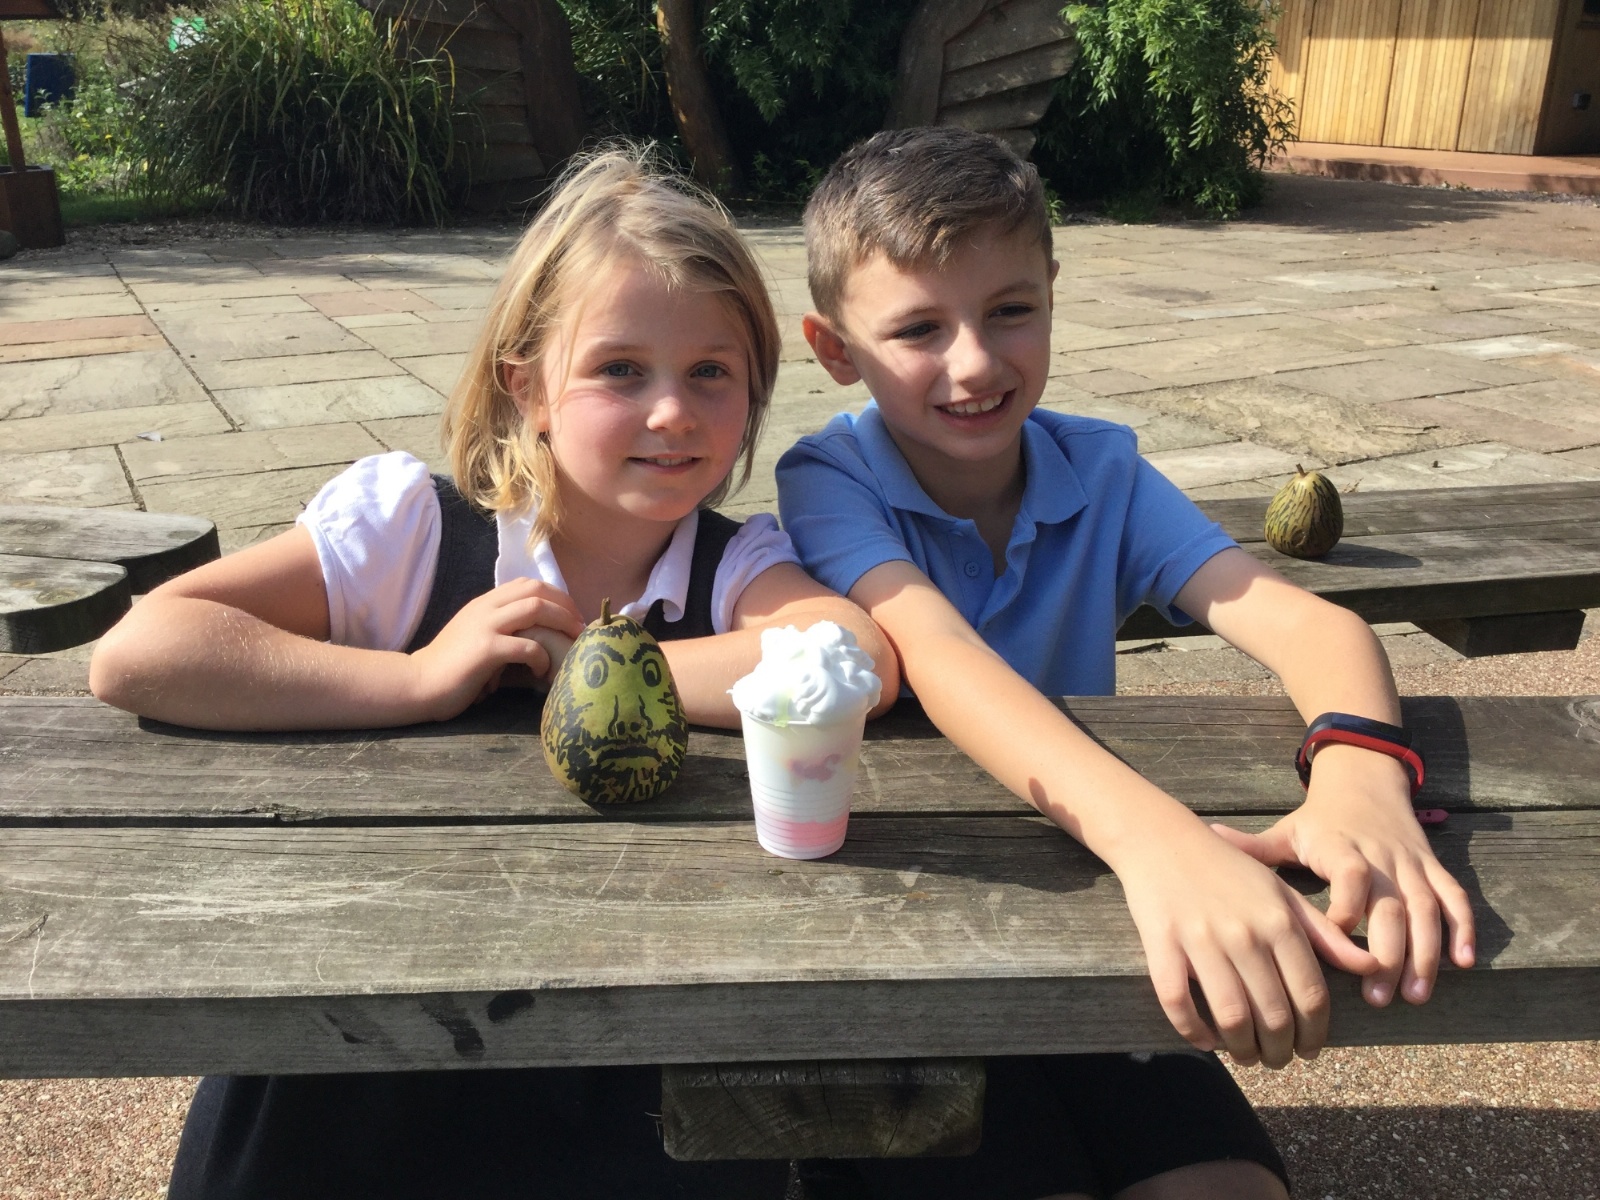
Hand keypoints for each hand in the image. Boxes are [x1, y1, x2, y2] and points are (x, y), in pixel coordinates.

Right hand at [409, 580, 585, 720]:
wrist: (418, 683)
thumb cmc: (450, 667)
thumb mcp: (475, 635)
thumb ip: (499, 627)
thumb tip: (534, 633)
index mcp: (484, 603)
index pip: (527, 584)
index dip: (556, 595)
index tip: (571, 615)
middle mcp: (486, 608)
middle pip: (536, 590)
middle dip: (565, 606)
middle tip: (580, 627)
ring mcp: (485, 626)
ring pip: (535, 608)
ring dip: (561, 624)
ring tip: (573, 643)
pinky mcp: (486, 649)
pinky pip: (527, 645)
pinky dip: (542, 657)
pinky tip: (543, 670)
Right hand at [1117, 821, 1379, 1068]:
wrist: (1162, 840)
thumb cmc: (1227, 869)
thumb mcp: (1282, 892)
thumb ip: (1323, 933)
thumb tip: (1369, 966)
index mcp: (1279, 922)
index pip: (1310, 996)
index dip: (1314, 1034)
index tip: (1309, 1051)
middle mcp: (1245, 934)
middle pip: (1274, 1015)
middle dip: (1279, 1050)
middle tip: (1276, 1059)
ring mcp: (1201, 940)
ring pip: (1231, 1016)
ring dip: (1242, 1049)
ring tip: (1245, 1055)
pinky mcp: (1162, 944)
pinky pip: (1178, 1002)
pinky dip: (1194, 1031)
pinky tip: (1205, 1040)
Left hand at [1210, 744, 1475, 1009]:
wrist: (1365, 780)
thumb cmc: (1319, 820)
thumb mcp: (1287, 832)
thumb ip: (1252, 847)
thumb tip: (1206, 838)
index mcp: (1341, 847)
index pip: (1350, 874)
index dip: (1347, 906)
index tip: (1335, 939)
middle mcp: (1381, 856)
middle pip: (1393, 903)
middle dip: (1388, 951)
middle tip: (1377, 995)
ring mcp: (1412, 863)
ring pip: (1427, 909)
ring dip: (1425, 953)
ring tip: (1414, 995)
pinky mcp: (1433, 868)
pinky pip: (1455, 898)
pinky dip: (1463, 929)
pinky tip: (1463, 963)